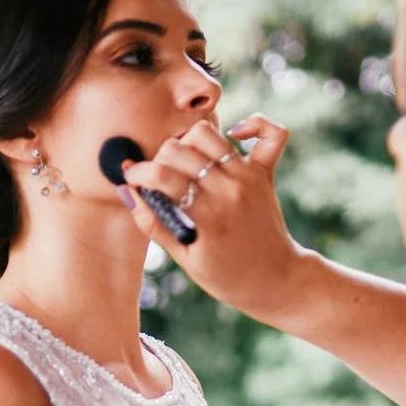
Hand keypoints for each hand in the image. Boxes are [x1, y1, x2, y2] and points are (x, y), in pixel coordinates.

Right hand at [121, 114, 305, 316]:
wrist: (277, 281)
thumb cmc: (227, 276)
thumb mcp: (185, 259)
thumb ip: (155, 225)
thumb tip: (128, 193)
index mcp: (207, 215)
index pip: (162, 176)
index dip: (138, 173)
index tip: (132, 179)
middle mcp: (229, 189)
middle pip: (179, 149)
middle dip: (159, 158)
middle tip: (158, 177)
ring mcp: (249, 177)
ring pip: (208, 134)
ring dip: (189, 141)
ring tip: (184, 160)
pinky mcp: (265, 173)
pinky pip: (271, 134)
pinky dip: (253, 125)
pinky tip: (234, 134)